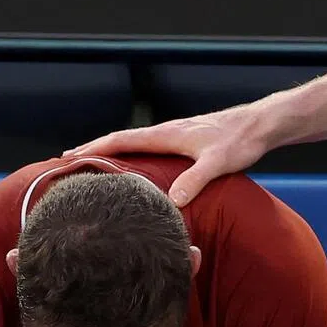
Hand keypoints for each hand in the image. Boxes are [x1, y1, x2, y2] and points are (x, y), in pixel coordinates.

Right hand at [65, 105, 267, 205]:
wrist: (261, 125)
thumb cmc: (240, 141)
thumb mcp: (217, 163)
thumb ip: (195, 180)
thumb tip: (172, 201)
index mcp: (167, 134)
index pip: (121, 140)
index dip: (94, 149)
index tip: (68, 157)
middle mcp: (167, 131)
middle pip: (121, 140)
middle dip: (94, 150)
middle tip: (66, 161)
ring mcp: (176, 135)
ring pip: (135, 143)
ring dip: (111, 151)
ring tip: (92, 164)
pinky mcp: (186, 141)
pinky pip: (149, 148)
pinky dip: (132, 155)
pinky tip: (134, 167)